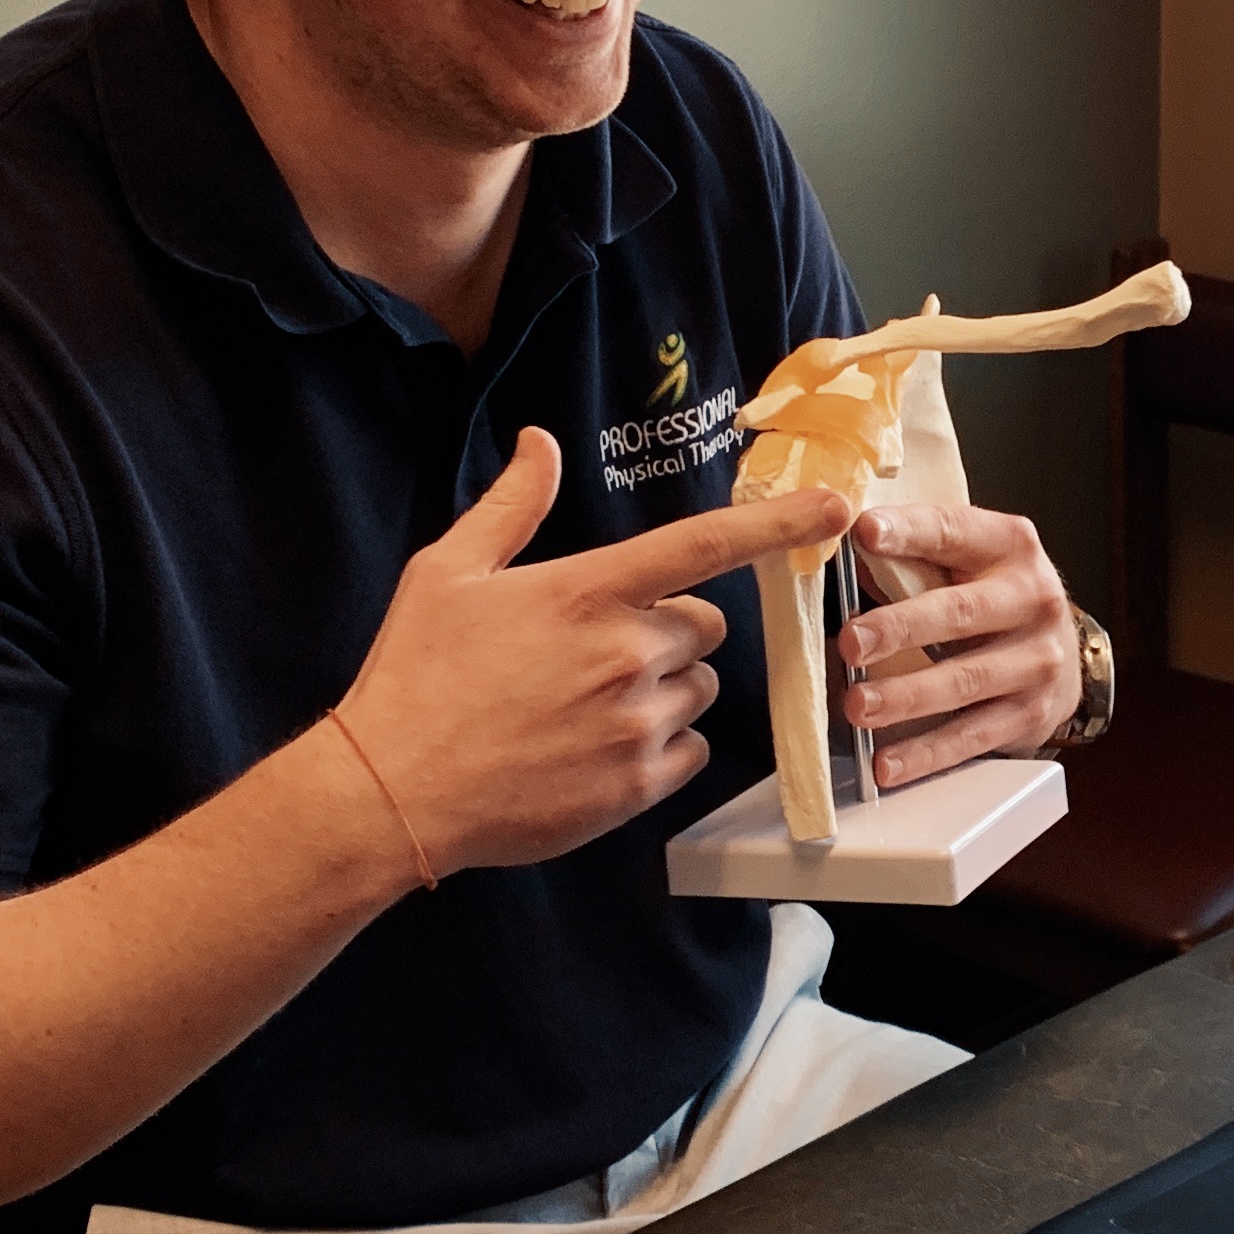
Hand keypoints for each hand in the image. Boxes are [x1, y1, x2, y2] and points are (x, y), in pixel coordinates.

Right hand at [334, 428, 846, 872]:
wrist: (396, 790)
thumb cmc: (415, 675)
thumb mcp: (448, 571)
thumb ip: (511, 506)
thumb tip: (539, 443)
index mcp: (589, 590)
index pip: (704, 544)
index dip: (778, 523)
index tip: (837, 509)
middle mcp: (627, 652)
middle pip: (705, 628)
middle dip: (669, 633)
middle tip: (597, 652)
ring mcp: (638, 722)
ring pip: (697, 690)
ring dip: (664, 691)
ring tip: (584, 706)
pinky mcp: (638, 784)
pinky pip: (690, 751)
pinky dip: (660, 747)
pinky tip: (595, 748)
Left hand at [834, 502, 1081, 782]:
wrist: (1062, 655)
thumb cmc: (992, 597)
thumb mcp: (967, 560)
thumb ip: (913, 557)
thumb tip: (838, 557)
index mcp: (1009, 545)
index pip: (953, 531)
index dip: (908, 531)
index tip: (864, 532)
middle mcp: (1033, 598)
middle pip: (961, 612)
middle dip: (901, 628)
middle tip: (851, 642)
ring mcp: (1038, 659)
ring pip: (965, 680)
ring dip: (906, 696)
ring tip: (859, 706)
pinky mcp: (1032, 713)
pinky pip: (972, 735)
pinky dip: (926, 752)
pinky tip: (888, 762)